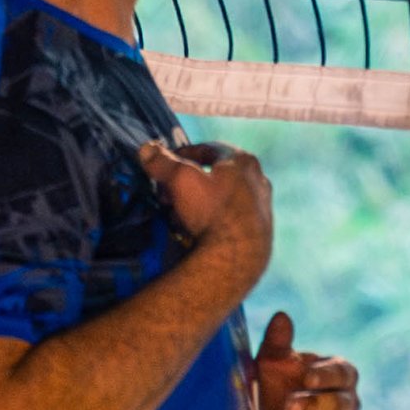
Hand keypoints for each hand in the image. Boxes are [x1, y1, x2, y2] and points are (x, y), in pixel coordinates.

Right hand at [139, 137, 273, 292]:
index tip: (167, 166)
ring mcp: (264, 207)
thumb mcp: (180, 181)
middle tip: (170, 194)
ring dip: (203, 202)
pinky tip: (201, 231)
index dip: (183, 155)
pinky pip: (233, 219)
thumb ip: (162, 163)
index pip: (208, 149)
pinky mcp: (263, 232)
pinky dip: (216, 220)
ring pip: (225, 197)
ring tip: (182, 215)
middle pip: (217, 174)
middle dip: (191, 182)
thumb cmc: (210, 212)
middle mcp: (259, 179)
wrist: (236, 261)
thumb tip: (146, 149)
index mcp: (243, 161)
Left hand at [253, 310, 358, 409]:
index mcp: (341, 374)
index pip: (344, 374)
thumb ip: (278, 341)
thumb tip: (281, 317)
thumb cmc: (276, 379)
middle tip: (286, 406)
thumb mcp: (272, 359)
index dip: (327, 376)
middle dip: (313, 407)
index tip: (305, 377)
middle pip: (341, 406)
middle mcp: (347, 404)